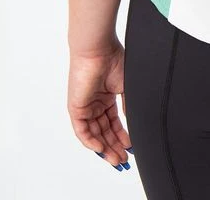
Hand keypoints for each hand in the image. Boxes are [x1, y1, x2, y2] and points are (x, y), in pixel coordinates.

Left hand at [67, 40, 132, 170]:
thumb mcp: (126, 86)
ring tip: (116, 159)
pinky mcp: (76, 108)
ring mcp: (86, 106)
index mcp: (108, 96)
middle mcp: (96, 103)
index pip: (114, 122)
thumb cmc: (113, 60)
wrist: (99, 49)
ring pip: (95, 133)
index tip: (131, 148)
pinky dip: (91, 141)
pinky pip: (82, 130)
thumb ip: (128, 105)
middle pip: (105, 131)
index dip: (123, 136)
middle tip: (124, 160)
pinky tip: (102, 149)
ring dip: (105, 147)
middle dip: (115, 146)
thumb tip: (132, 122)